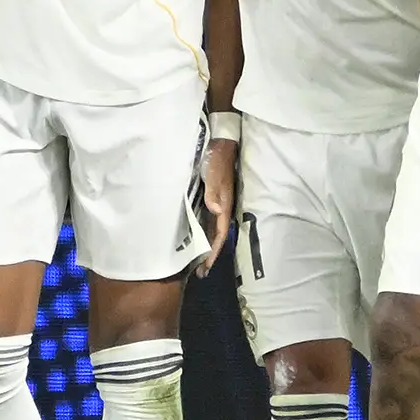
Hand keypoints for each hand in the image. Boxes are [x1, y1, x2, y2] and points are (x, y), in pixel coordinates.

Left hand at [195, 129, 235, 275]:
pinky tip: (195, 240)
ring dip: (205, 247)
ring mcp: (217, 206)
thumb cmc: (217, 160)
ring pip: (211, 232)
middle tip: (199, 274)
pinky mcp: (211, 200)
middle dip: (209, 256)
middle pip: (215, 237)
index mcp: (224, 206)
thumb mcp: (215, 174)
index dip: (213, 252)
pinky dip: (202, 234)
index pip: (219, 234)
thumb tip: (216, 210)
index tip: (205, 267)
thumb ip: (215, 191)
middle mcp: (222, 209)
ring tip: (197, 263)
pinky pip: (206, 223)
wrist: (220, 146)